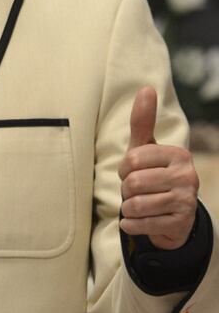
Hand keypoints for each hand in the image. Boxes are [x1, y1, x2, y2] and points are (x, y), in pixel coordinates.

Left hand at [119, 86, 198, 249]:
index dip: (124, 169)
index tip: (132, 173)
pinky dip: (131, 224)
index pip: (133, 160)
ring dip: (128, 208)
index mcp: (178, 154)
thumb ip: (143, 121)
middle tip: (135, 192)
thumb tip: (146, 88)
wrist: (172, 218)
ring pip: (135, 204)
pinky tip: (136, 221)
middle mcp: (187, 175)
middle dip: (126, 190)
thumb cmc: (153, 175)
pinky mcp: (180, 223)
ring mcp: (186, 201)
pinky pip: (141, 223)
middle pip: (133, 183)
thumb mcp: (146, 149)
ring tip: (138, 205)